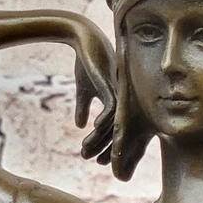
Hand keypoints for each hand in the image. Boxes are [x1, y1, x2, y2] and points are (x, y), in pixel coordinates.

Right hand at [72, 17, 116, 164]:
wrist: (84, 40)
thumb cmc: (86, 63)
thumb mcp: (83, 89)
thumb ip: (83, 107)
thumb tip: (80, 125)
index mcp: (118, 104)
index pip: (115, 131)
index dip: (107, 147)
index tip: (97, 160)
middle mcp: (122, 101)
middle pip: (117, 132)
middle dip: (104, 149)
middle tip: (93, 161)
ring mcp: (118, 93)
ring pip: (112, 124)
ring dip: (99, 139)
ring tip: (85, 149)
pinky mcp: (111, 84)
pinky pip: (112, 106)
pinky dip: (104, 118)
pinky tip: (95, 127)